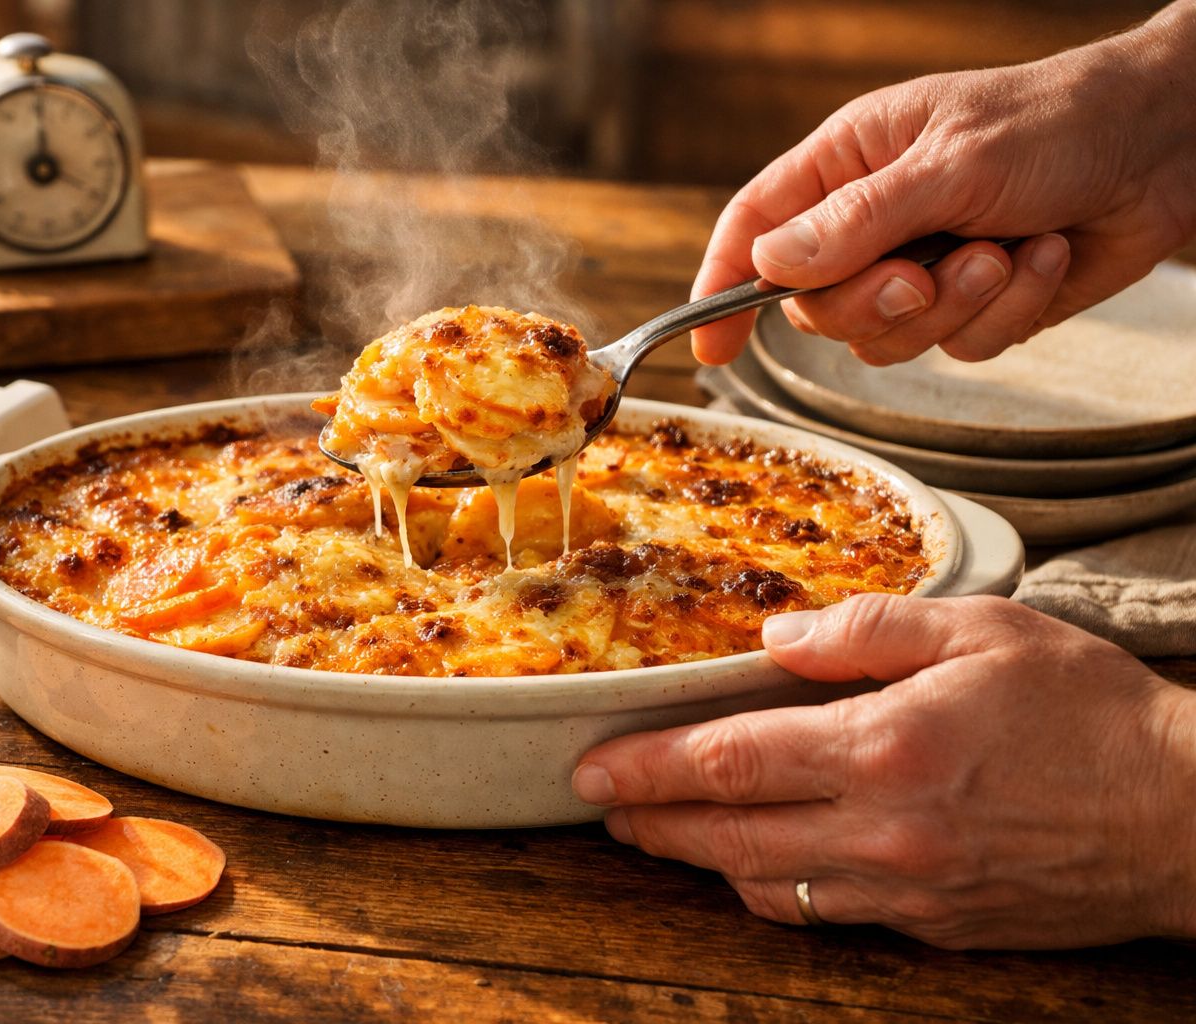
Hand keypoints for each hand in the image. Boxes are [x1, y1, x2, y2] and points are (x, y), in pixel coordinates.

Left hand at [572, 594, 1195, 948]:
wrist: (1186, 818)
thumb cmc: (1090, 712)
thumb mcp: (982, 630)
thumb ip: (865, 630)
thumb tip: (773, 640)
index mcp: (886, 750)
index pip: (730, 762)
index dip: (648, 767)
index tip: (593, 768)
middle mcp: (884, 834)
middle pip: (728, 839)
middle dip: (654, 823)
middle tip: (604, 809)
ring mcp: (908, 893)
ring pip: (768, 890)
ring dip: (704, 862)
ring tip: (664, 832)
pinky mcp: (937, 928)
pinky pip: (828, 917)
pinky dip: (776, 890)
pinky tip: (759, 864)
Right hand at [690, 3, 1195, 365]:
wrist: (1164, 146)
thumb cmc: (1057, 123)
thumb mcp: (949, 165)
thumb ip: (857, 222)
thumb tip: (772, 266)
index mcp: (848, 164)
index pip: (755, 230)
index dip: (720, 288)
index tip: (706, 344)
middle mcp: (874, 221)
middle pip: (816, 306)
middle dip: (874, 302)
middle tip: (923, 274)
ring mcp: (923, 267)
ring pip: (885, 338)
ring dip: (954, 304)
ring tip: (1002, 251)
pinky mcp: (975, 305)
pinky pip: (959, 346)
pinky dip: (1006, 310)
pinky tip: (1043, 256)